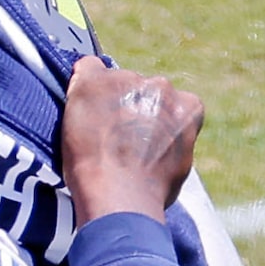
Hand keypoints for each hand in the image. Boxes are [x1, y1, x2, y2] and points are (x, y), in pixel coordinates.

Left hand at [59, 56, 203, 223]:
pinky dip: (80, 84)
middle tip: (112, 138)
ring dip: (104, 101)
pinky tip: (77, 107)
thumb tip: (165, 145)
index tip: (139, 137)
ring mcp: (127, 82)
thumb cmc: (149, 192)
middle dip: (128, 107)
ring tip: (94, 135)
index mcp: (187, 107)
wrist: (119, 196)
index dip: (152, 119)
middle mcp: (161, 87)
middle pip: (140, 90)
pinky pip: (86, 69)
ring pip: (113, 83)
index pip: (169, 102)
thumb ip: (174, 141)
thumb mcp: (179, 166)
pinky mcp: (94, 82)